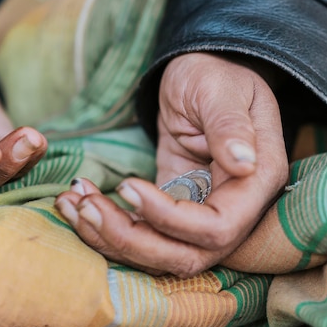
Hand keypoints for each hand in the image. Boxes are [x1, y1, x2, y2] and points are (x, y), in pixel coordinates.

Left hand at [55, 53, 287, 276]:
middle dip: (130, 239)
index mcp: (255, 182)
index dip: (169, 219)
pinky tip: (75, 204)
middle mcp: (232, 208)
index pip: (216, 227)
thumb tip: (244, 164)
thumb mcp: (219, 90)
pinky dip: (106, 225)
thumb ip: (230, 126)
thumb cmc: (215, 73)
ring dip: (109, 237)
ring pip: (157, 251)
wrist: (199, 72)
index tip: (128, 186)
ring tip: (71, 204)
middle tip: (86, 206)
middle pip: (184, 255)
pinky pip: (141, 231)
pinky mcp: (170, 206)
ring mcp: (199, 211)